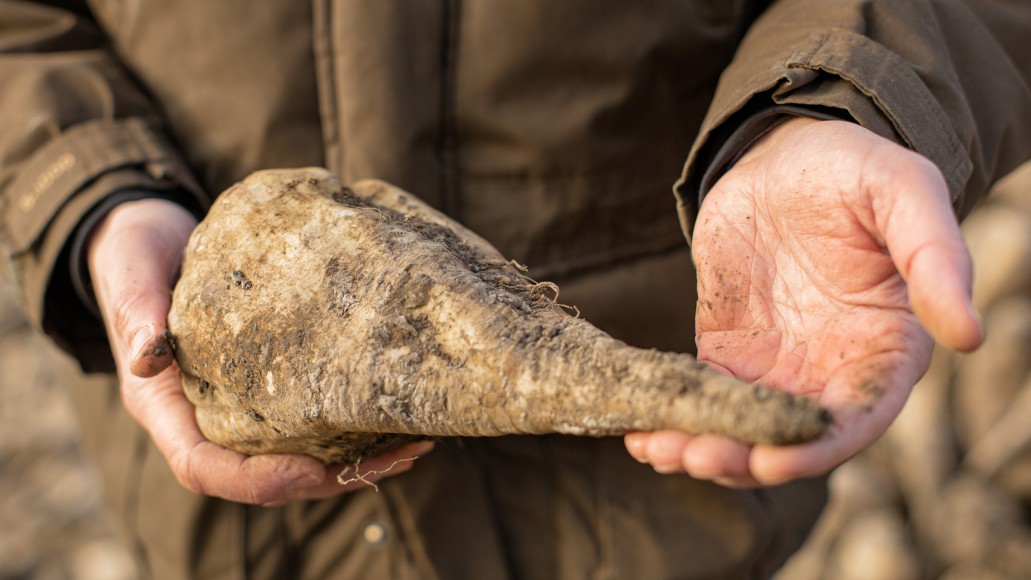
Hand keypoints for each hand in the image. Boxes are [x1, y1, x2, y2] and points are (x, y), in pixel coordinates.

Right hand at [88, 198, 431, 504]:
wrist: (152, 235)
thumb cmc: (135, 254)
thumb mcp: (131, 273)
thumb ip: (136, 313)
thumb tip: (149, 359)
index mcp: (164, 405)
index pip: (204, 467)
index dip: (257, 480)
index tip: (311, 469)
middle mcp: (203, 417)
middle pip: (265, 477)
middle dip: (330, 478)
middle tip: (398, 458)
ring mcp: (238, 407)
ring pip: (296, 457)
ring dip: (355, 462)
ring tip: (414, 446)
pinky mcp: (268, 386)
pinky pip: (310, 424)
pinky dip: (353, 428)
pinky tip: (398, 416)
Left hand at [625, 118, 982, 486]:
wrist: (787, 152)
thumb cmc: (856, 169)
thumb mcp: (905, 195)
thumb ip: (936, 260)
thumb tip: (970, 335)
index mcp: (883, 348)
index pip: (855, 420)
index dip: (814, 448)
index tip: (770, 462)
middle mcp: (830, 370)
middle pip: (789, 438)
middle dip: (744, 459)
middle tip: (696, 458)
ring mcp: (776, 364)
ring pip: (740, 427)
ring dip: (701, 447)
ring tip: (656, 449)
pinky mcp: (727, 348)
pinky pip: (703, 396)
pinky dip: (675, 418)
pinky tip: (640, 431)